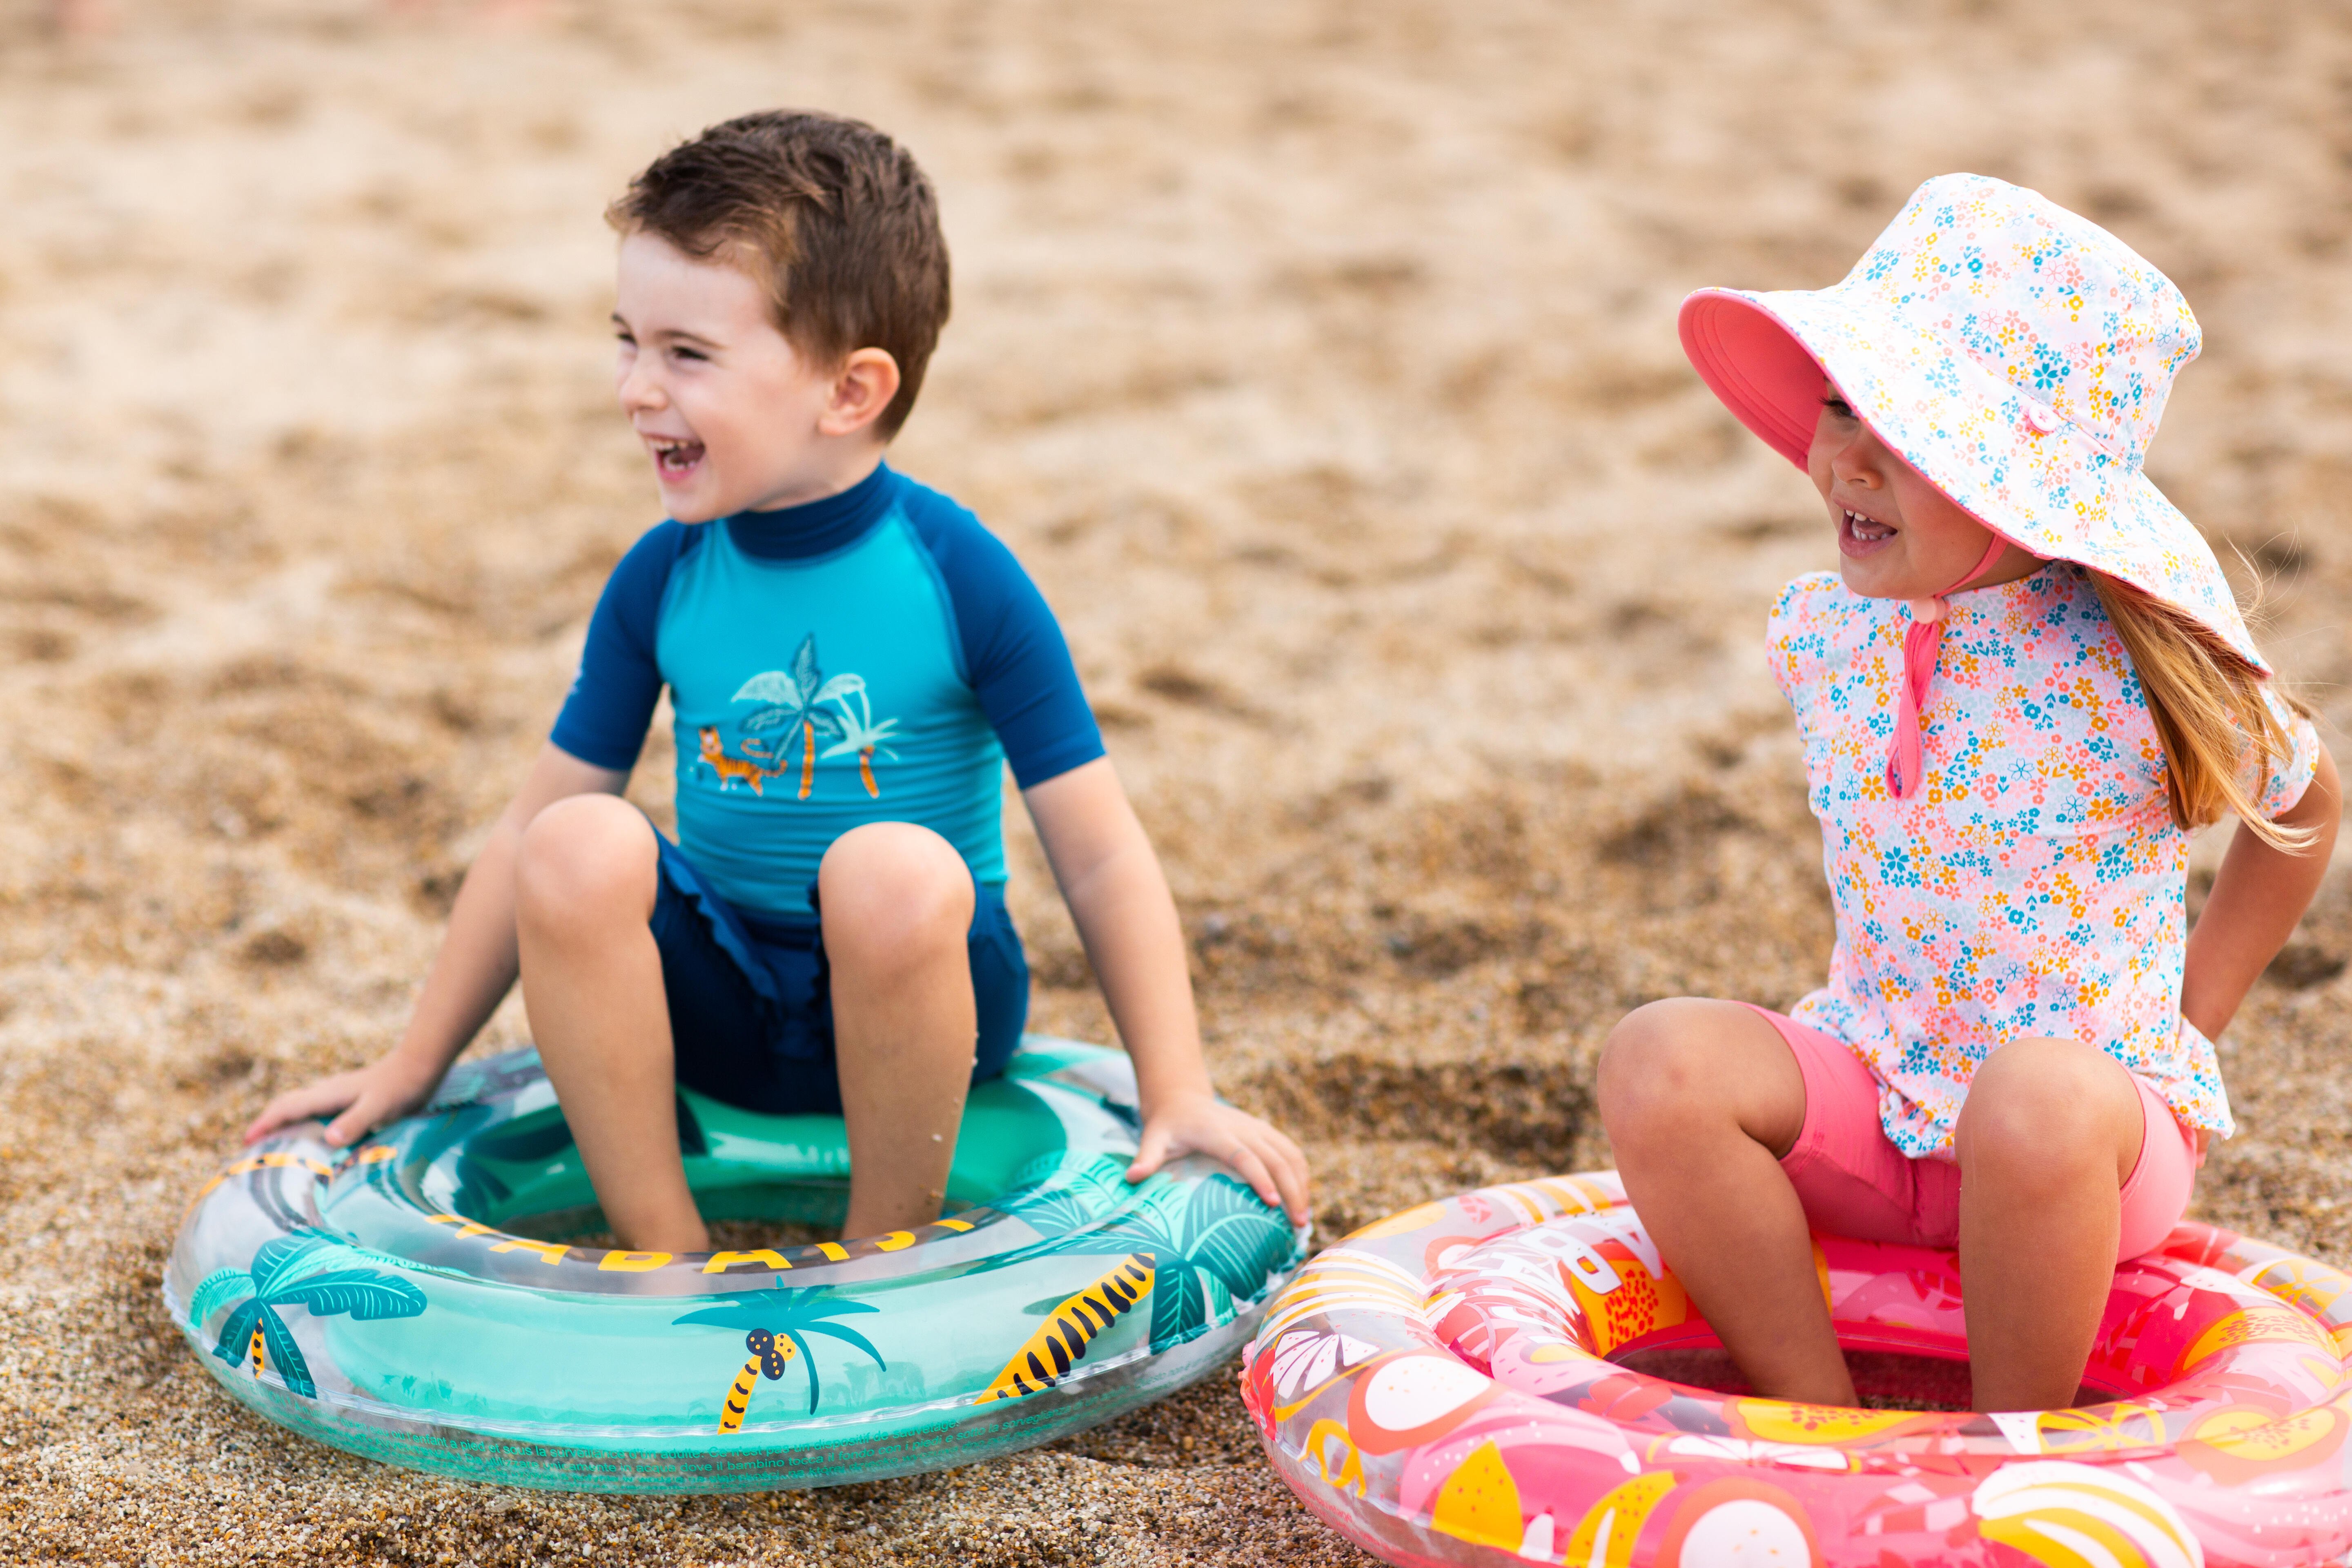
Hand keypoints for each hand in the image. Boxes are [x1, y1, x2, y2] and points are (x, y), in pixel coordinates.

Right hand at [242, 1052, 443, 1148]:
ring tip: (275, 1149)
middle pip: (288, 1106)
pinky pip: (317, 1113)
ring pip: (301, 1109)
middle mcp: (327, 1093)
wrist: (419, 1066)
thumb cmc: (400, 1087)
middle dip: (268, 1124)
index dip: (265, 1124)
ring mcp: (338, 1095)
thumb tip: (329, 1139)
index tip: (246, 1142)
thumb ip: (356, 1121)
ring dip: (285, 1125)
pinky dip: (305, 1125)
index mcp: (327, 1095)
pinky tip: (313, 1142)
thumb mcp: (379, 1107)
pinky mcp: (349, 1100)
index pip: (287, 1108)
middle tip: (252, 1149)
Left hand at [1127, 1090, 1310, 1224]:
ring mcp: (1257, 1128)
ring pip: (1289, 1154)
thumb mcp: (1152, 1139)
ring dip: (1301, 1184)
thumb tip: (1132, 1178)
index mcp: (1216, 1132)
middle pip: (1276, 1158)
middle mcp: (1242, 1128)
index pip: (1244, 1155)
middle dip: (1291, 1190)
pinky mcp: (1264, 1131)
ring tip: (1304, 1218)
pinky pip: (1290, 1151)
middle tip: (1298, 1223)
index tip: (1272, 1203)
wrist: (1181, 1099)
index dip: (1260, 1178)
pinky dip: (1301, 1173)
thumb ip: (1146, 1158)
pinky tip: (1304, 1198)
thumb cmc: (1166, 1127)